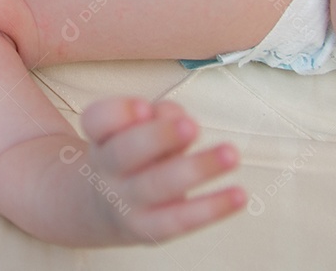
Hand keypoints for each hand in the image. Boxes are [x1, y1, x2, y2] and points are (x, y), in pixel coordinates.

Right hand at [78, 97, 245, 242]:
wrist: (101, 208)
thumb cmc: (131, 157)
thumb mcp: (133, 131)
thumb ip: (156, 117)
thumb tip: (177, 117)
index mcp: (101, 137)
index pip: (96, 120)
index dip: (118, 113)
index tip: (144, 107)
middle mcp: (108, 168)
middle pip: (124, 152)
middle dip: (158, 137)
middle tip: (191, 126)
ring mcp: (127, 200)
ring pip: (157, 185)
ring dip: (196, 168)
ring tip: (230, 154)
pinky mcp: (149, 228)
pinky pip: (179, 219)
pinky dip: (212, 207)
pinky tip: (239, 195)